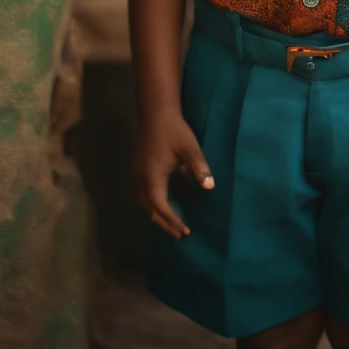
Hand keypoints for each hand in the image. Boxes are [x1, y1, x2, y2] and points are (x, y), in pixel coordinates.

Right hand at [132, 107, 213, 239]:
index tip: (186, 231)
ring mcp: (138, 174)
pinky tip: (173, 203)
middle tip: (181, 236)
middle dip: (165, 224)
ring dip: (160, 214)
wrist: (156, 112)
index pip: (160, 207)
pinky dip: (158, 202)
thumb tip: (210, 187)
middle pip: (150, 210)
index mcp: (151, 177)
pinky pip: (147, 193)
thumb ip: (199, 167)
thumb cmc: (174, 129)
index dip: (173, 221)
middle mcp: (141, 179)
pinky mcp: (141, 169)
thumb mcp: (190, 147)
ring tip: (176, 225)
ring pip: (147, 202)